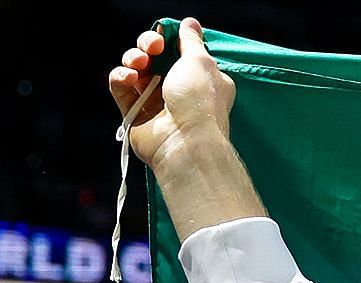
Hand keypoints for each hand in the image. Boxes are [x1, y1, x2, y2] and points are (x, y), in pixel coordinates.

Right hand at [107, 18, 235, 168]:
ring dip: (132, 60)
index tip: (164, 35)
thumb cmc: (199, 101)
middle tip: (152, 47)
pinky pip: (120, 87)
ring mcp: (155, 102)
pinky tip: (128, 78)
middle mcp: (178, 89)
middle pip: (153, 57)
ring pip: (134, 69)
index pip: (178, 52)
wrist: (186, 142)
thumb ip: (191, 40)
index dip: (167, 39)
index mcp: (200, 78)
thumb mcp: (200, 62)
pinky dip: (120, 77)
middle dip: (147, 45)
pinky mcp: (135, 113)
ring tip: (139, 64)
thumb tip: (190, 23)